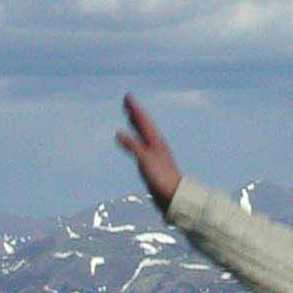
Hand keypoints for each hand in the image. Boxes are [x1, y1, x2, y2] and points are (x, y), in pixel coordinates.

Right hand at [116, 93, 181, 212]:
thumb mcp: (145, 159)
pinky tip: (134, 143)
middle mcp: (156, 145)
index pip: (143, 121)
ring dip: (137, 125)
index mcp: (156, 141)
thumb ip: (132, 146)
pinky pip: (142, 145)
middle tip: (127, 103)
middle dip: (136, 113)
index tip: (128, 96)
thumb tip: (118, 133)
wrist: (174, 196)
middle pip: (144, 125)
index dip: (135, 109)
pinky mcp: (153, 163)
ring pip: (144, 134)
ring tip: (130, 117)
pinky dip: (136, 139)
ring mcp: (155, 154)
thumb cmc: (161, 177)